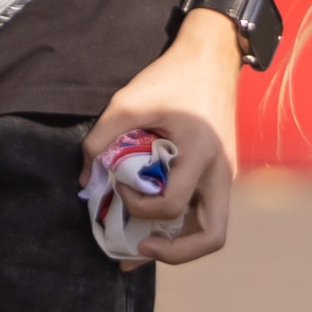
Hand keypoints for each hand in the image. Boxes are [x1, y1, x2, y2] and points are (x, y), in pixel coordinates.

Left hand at [82, 19, 243, 266]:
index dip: (137, 205)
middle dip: (174, 253)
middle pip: (212, 237)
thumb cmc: (171, 78)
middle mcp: (222, 173)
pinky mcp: (221, 174)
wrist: (211, 57)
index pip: (171, 205)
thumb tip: (85, 180)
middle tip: (139, 247)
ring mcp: (226, 176)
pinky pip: (205, 212)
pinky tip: (154, 225)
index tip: (118, 185)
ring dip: (179, 244)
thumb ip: (100, 139)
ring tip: (142, 246)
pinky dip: (181, 224)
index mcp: (202, 154)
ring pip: (212, 230)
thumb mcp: (128, 101)